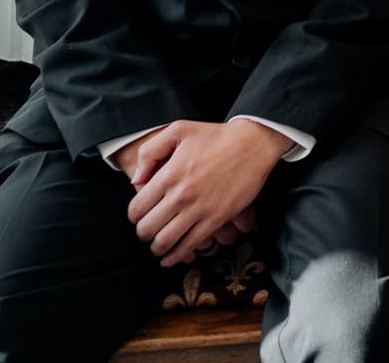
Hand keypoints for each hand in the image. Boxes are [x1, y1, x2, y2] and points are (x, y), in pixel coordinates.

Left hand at [126, 120, 290, 265]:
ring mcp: (200, 209)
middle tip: (149, 231)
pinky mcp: (217, 218)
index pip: (137, 209)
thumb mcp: (178, 130)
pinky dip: (176, 256)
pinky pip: (190, 244)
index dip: (134, 217)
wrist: (253, 143)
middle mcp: (181, 195)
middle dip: (144, 234)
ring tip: (159, 246)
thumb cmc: (216, 136)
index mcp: (168, 175)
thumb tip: (136, 181)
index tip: (140, 217)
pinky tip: (170, 258)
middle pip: (147, 229)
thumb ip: (149, 152)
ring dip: (157, 248)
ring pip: (165, 241)